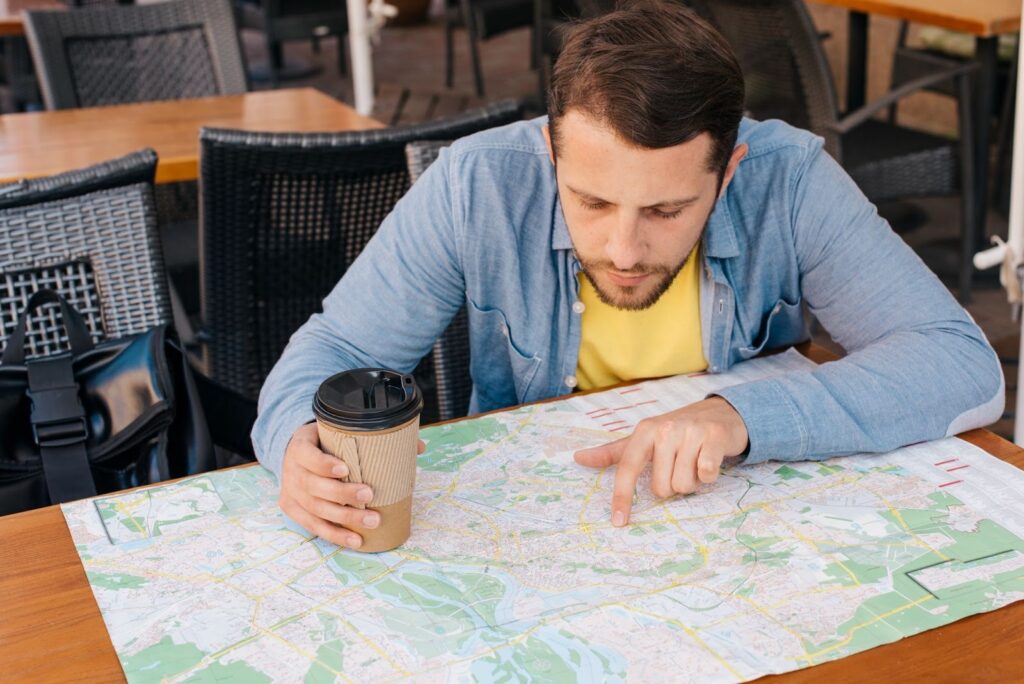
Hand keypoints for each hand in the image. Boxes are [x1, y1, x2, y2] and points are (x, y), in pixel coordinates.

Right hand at [279, 422, 425, 548]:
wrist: (294, 454)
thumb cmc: (324, 443)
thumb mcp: (338, 432)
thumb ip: (374, 436)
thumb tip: (419, 447)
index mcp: (300, 446)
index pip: (308, 456)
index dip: (324, 464)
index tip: (345, 469)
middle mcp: (291, 471)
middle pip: (314, 486)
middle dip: (342, 494)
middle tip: (369, 495)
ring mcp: (290, 493)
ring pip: (316, 510)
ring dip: (345, 518)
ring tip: (372, 521)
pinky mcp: (292, 509)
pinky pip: (314, 526)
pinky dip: (335, 535)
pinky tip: (355, 540)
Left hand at [574, 397, 748, 526]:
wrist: (720, 413)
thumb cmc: (677, 431)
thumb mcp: (644, 438)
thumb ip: (613, 452)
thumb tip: (578, 458)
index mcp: (644, 431)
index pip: (628, 468)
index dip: (622, 496)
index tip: (619, 521)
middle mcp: (665, 429)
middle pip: (660, 487)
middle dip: (671, 486)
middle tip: (679, 467)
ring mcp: (690, 432)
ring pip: (683, 485)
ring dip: (691, 482)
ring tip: (694, 463)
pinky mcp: (714, 437)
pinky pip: (705, 475)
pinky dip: (708, 477)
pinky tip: (709, 461)